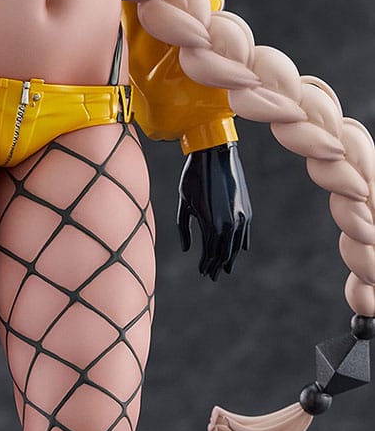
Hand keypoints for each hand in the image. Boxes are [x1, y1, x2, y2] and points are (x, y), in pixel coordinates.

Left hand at [177, 142, 251, 279]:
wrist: (215, 154)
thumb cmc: (193, 177)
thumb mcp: (183, 203)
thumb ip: (184, 227)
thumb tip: (186, 249)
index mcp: (210, 224)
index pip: (210, 253)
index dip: (206, 264)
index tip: (202, 272)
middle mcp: (229, 224)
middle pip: (224, 253)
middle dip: (217, 266)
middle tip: (212, 276)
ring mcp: (241, 217)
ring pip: (236, 246)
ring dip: (230, 258)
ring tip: (225, 268)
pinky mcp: (246, 209)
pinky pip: (245, 233)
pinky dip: (241, 243)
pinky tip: (239, 251)